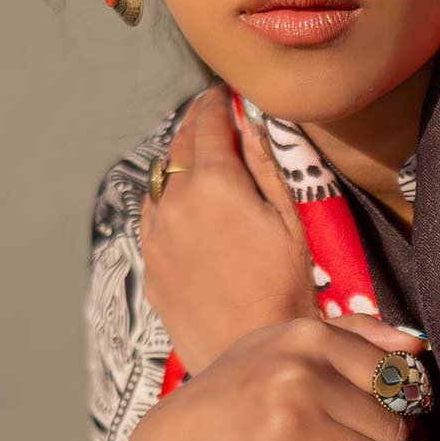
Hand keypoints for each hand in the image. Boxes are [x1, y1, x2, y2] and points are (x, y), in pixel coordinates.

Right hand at [117, 317, 427, 440]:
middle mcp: (299, 372)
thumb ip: (351, 335)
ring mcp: (289, 421)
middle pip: (393, 421)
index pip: (397, 375)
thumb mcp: (278, 348)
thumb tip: (417, 344)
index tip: (382, 420)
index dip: (403, 406)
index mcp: (307, 336)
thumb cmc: (232, 399)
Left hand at [140, 86, 321, 373]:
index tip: (223, 93)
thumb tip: (250, 121)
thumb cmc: (286, 285)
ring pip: (159, 182)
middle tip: (208, 114)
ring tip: (195, 159)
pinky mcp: (149, 266)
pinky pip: (151, 219)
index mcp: (213, 183)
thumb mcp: (289, 219)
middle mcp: (174, 202)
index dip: (216, 103)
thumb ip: (265, 164)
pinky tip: (182, 207)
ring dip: (176, 163)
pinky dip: (165, 201)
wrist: (251, 347)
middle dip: (194, 125)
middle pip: (177, 147)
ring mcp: (156, 236)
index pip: (207, 124)